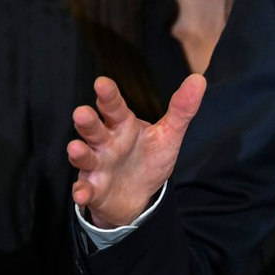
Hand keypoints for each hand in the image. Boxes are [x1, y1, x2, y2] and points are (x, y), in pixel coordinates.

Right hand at [68, 74, 205, 228]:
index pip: (114, 107)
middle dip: (87, 122)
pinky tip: (82, 194)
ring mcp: (97, 167)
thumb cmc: (149, 157)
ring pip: (85, 157)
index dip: (108, 96)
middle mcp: (105, 143)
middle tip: (81, 112)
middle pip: (94, 129)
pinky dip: (82, 192)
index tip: (102, 82)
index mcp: (123, 125)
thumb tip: (198, 79)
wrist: (138, 194)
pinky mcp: (94, 190)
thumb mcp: (169, 134)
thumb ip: (181, 109)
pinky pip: (85, 191)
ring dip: (79, 154)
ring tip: (75, 148)